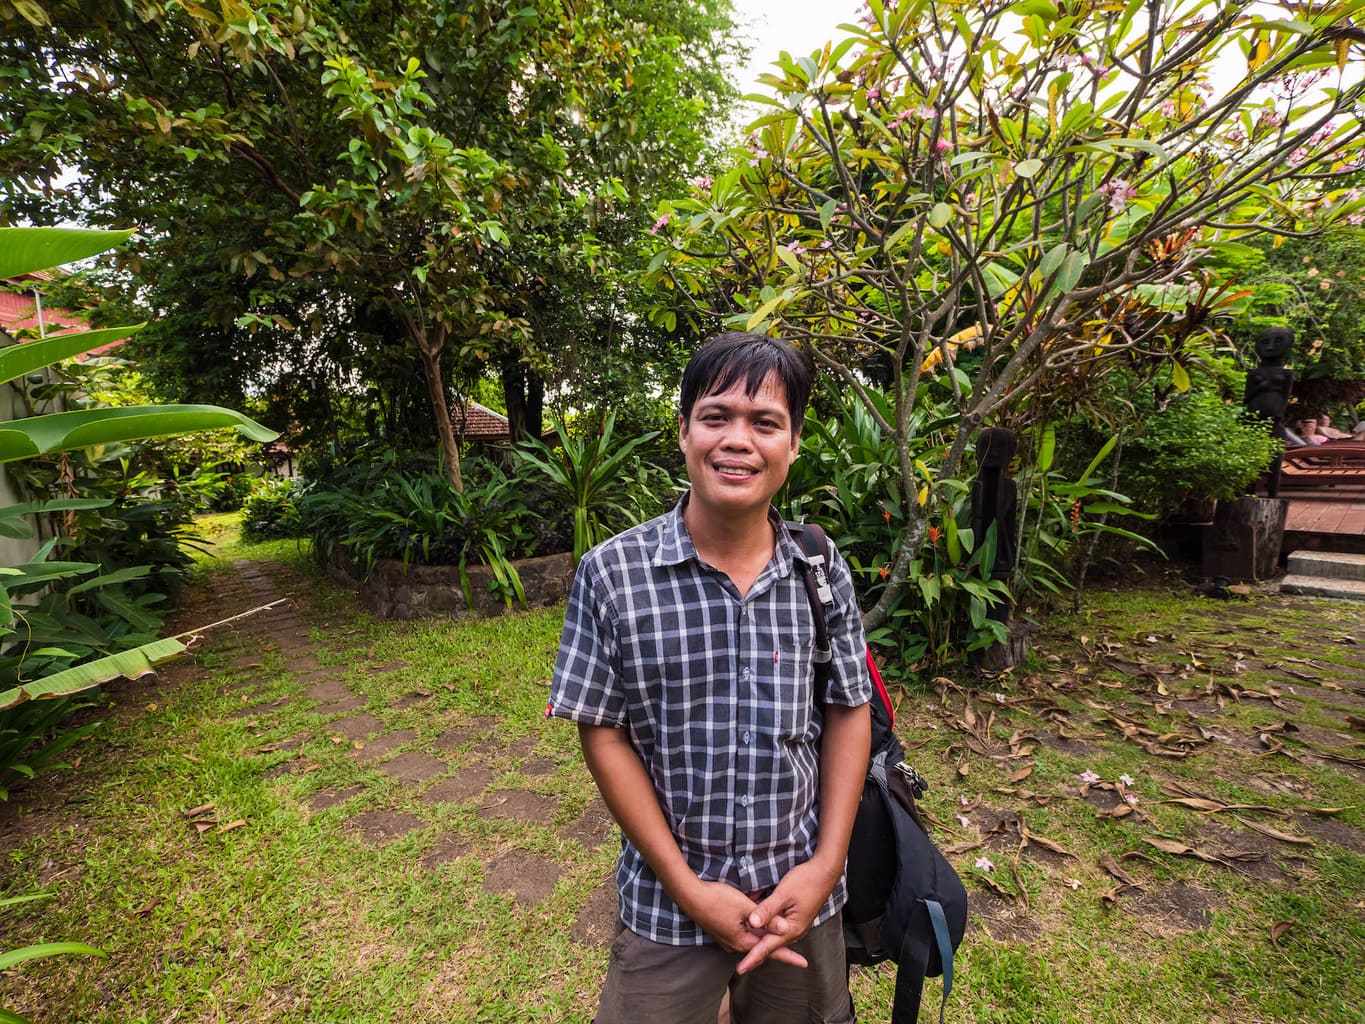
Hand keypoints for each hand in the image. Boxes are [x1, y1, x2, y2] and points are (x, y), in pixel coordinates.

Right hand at [677, 879, 808, 970]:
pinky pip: (744, 933)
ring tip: (780, 934)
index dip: (789, 956)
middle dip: (778, 945)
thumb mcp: (747, 908)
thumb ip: (767, 920)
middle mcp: (735, 944)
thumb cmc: (718, 900)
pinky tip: (759, 923)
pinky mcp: (722, 930)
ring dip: (765, 935)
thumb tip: (787, 929)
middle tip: (796, 952)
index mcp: (743, 942)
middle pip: (762, 946)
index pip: (772, 951)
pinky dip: (754, 929)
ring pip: (753, 938)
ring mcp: (727, 938)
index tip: (804, 963)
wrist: (690, 897)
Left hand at [735, 859, 839, 974]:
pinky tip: (759, 926)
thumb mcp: (783, 894)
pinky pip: (778, 928)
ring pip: (774, 936)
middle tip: (740, 964)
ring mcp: (796, 925)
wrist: (825, 872)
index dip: (752, 958)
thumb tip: (752, 924)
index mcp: (792, 929)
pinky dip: (767, 928)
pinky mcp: (795, 917)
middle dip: (755, 952)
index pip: (768, 948)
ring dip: (760, 939)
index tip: (740, 969)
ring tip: (745, 947)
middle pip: (771, 945)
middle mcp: (795, 931)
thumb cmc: (806, 881)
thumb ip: (767, 909)